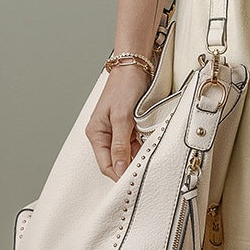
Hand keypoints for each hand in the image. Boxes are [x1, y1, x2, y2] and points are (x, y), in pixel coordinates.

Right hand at [85, 64, 150, 180]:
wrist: (135, 66)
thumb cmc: (124, 87)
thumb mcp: (122, 117)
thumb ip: (120, 144)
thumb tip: (119, 168)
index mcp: (96, 133)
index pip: (106, 164)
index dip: (119, 175)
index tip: (133, 183)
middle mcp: (105, 134)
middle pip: (117, 161)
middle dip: (130, 167)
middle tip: (146, 172)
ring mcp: (118, 131)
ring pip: (129, 154)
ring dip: (139, 156)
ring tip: (151, 158)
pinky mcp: (130, 127)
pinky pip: (136, 144)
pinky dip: (144, 146)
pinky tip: (152, 147)